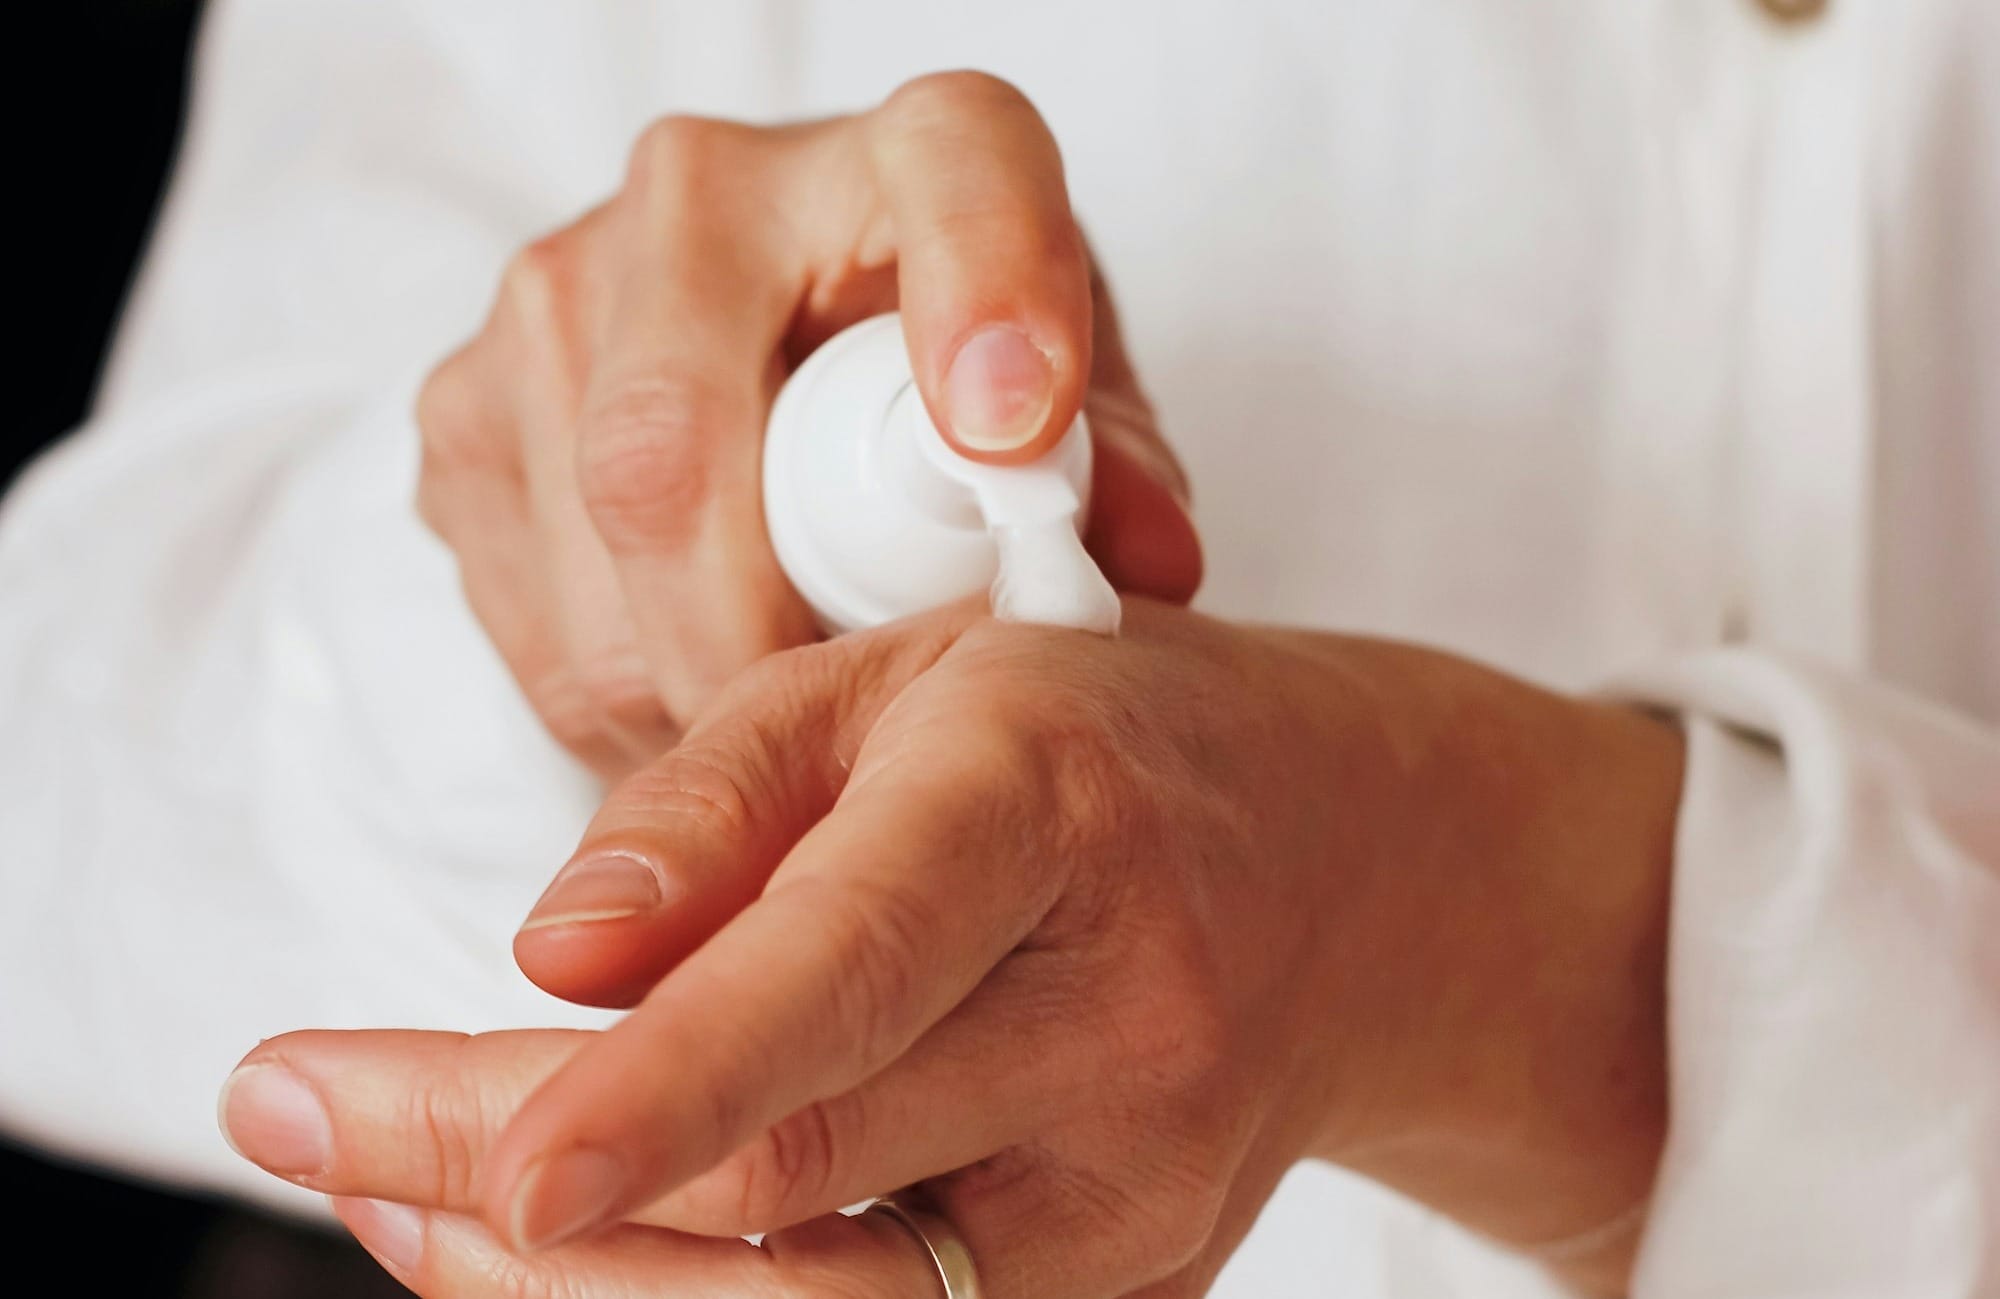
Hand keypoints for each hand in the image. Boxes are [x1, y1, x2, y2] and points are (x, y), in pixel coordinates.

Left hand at [224, 602, 1681, 1294]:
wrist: (1357, 872)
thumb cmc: (1103, 740)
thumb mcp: (903, 679)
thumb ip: (713, 807)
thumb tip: (548, 961)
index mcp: (1045, 813)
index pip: (850, 966)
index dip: (666, 1086)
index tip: (480, 1168)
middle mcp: (1115, 1027)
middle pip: (790, 1180)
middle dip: (501, 1181)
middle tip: (306, 1115)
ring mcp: (1135, 1199)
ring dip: (572, 1283)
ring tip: (404, 1196)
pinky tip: (578, 1229)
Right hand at [415, 72, 1200, 777]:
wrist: (778, 346)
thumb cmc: (951, 381)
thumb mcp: (1070, 413)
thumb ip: (1116, 480)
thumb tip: (1146, 568)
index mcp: (910, 152)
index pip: (957, 179)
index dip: (986, 297)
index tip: (1013, 431)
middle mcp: (702, 192)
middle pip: (677, 449)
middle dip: (762, 644)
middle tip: (843, 743)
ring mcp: (553, 292)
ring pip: (592, 548)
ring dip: (691, 688)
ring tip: (784, 725)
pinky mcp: (464, 408)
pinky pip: (528, 609)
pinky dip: (621, 694)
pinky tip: (701, 686)